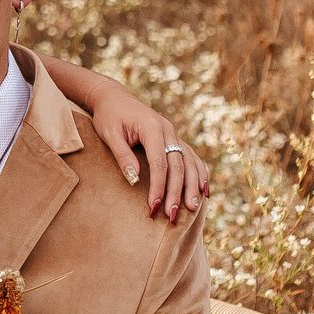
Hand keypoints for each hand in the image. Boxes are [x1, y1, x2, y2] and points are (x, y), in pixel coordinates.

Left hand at [85, 77, 208, 220]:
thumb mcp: (110, 134)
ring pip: (189, 163)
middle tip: (172, 216)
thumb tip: (134, 180)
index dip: (158, 186)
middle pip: (178, 166)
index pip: (159, 163)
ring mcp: (174, 134)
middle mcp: (168, 130)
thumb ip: (123, 155)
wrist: (114, 97)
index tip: (154, 206)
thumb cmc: (109, 116)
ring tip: (192, 208)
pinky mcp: (174, 139)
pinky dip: (200, 174)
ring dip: (192, 186)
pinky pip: (191, 157)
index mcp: (152, 127)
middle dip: (176, 192)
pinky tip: (204, 191)